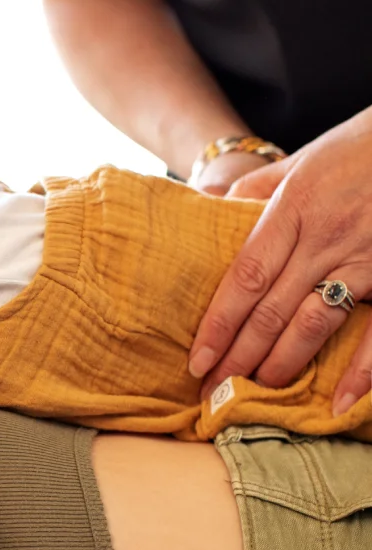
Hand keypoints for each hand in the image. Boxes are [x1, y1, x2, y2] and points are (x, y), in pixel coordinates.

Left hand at [189, 105, 371, 412]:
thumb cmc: (361, 147)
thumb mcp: (302, 160)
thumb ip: (254, 189)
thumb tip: (204, 205)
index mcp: (295, 209)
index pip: (245, 278)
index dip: (218, 325)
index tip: (196, 361)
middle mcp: (326, 237)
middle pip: (271, 310)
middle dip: (238, 357)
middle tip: (212, 392)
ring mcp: (366, 258)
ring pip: (313, 323)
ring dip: (281, 365)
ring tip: (254, 393)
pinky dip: (360, 371)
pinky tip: (335, 402)